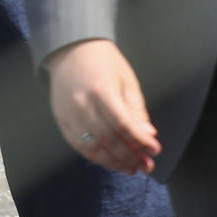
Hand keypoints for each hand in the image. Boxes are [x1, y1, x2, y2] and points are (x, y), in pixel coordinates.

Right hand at [46, 39, 160, 174]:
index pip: (123, 124)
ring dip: (114, 162)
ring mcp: (69, 113)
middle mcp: (82, 103)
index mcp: (101, 90)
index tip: (154, 150)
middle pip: (109, 139)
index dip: (140, 141)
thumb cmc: (103, 61)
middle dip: (130, 156)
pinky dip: (96, 157)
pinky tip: (110, 161)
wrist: (71, 48)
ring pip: (93, 147)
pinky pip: (78, 145)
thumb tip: (147, 135)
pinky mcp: (61, 119)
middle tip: (146, 165)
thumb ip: (136, 109)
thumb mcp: (126, 79)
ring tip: (131, 168)